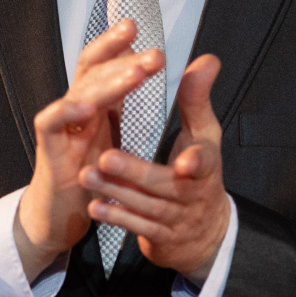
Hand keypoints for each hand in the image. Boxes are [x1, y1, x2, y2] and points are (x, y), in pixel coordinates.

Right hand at [16, 20, 163, 279]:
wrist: (65, 215)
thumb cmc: (93, 175)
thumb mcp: (120, 137)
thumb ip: (136, 107)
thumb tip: (155, 74)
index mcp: (96, 103)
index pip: (102, 63)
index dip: (115, 43)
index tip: (135, 25)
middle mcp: (77, 108)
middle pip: (92, 70)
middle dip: (121, 57)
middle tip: (154, 53)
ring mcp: (62, 126)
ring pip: (80, 92)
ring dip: (109, 82)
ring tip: (138, 74)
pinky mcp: (49, 149)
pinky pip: (50, 122)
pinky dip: (66, 111)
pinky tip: (88, 106)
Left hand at [80, 53, 229, 281]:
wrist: (204, 234)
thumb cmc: (198, 171)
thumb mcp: (205, 135)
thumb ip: (198, 98)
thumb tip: (208, 60)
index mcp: (205, 167)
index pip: (205, 163)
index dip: (196, 162)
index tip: (185, 162)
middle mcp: (192, 195)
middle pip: (165, 186)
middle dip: (135, 173)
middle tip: (107, 157)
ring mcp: (175, 219)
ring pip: (145, 207)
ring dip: (115, 192)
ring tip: (88, 174)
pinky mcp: (159, 236)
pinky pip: (136, 228)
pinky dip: (115, 217)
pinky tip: (95, 206)